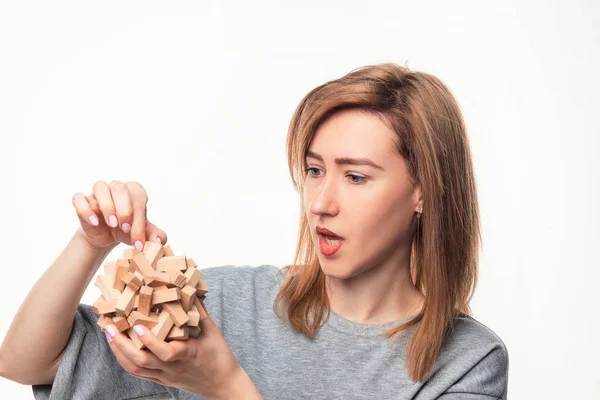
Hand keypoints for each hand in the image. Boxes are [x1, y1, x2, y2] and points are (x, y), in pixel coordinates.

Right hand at [72, 180, 166, 251]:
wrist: (106, 237)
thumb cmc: (126, 230)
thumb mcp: (141, 234)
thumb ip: (154, 235)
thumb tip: (160, 241)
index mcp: (134, 192)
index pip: (138, 199)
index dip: (139, 222)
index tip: (137, 241)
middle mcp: (116, 188)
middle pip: (120, 188)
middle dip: (124, 210)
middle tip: (125, 228)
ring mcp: (98, 193)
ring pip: (100, 187)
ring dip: (107, 206)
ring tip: (112, 224)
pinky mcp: (83, 201)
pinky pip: (79, 198)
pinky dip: (86, 210)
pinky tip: (95, 222)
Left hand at [103, 306, 261, 398]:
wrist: (222, 384)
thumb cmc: (219, 356)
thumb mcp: (213, 331)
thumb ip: (198, 311)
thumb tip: (188, 288)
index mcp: (187, 355)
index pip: (166, 352)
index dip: (150, 341)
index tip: (137, 326)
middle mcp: (172, 368)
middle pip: (141, 362)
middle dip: (121, 344)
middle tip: (109, 327)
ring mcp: (165, 376)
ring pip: (135, 368)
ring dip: (118, 351)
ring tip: (109, 333)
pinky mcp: (161, 380)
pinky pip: (139, 372)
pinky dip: (125, 359)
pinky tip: (118, 346)